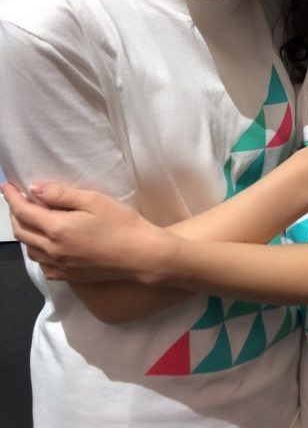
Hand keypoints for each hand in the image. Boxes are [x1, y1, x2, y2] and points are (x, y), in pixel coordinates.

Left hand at [3, 182, 164, 281]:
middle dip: (15, 213)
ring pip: (29, 249)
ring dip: (24, 231)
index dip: (13, 197)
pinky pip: (42, 264)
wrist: (141, 255)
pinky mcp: (69, 276)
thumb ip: (61, 195)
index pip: (24, 212)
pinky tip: (45, 242)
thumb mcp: (94, 200)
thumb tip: (35, 189)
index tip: (7, 185)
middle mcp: (53, 251)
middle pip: (22, 232)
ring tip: (30, 217)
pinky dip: (36, 250)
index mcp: (58, 230)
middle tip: (17, 198)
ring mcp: (60, 266)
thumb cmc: (121, 223)